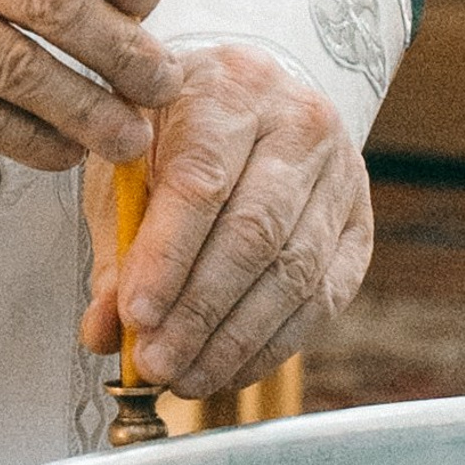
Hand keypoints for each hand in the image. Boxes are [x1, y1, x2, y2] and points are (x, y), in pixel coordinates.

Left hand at [79, 43, 372, 397]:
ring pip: (294, 271)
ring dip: (235, 339)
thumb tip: (104, 331)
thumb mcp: (131, 161)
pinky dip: (273, 343)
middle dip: (200, 311)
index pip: (202, 181)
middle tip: (158, 363)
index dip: (168, 257)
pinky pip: (324, 296)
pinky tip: (229, 368)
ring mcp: (340, 173)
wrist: (251, 99)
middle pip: (254, 232)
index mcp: (230, 87)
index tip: (136, 316)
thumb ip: (118, 242)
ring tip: (185, 377)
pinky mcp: (360, 223)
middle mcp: (297, 123)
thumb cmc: (177, 131)